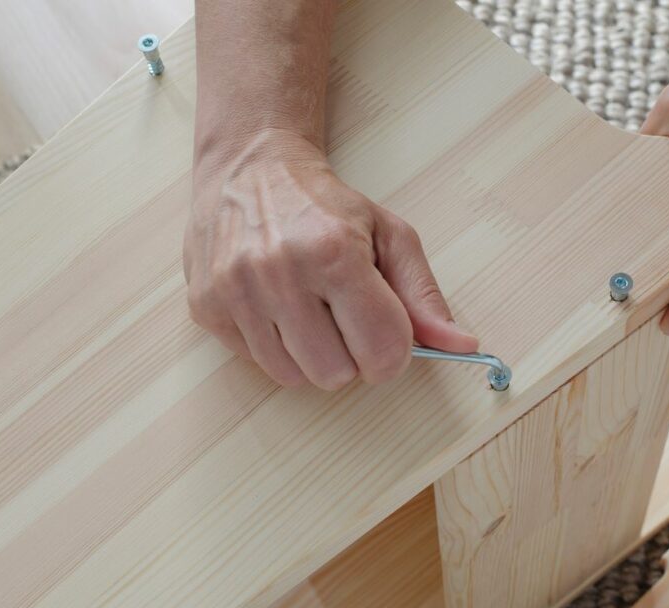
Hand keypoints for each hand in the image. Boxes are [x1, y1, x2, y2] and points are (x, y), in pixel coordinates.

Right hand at [184, 129, 477, 388]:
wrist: (249, 168)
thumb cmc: (325, 206)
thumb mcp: (389, 235)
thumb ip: (424, 295)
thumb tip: (462, 345)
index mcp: (334, 253)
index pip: (382, 351)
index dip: (392, 353)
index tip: (387, 335)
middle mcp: (279, 273)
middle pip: (337, 375)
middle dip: (350, 356)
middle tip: (344, 318)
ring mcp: (236, 292)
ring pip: (294, 377)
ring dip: (311, 356)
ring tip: (309, 312)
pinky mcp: (206, 306)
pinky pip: (256, 363)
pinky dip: (274, 347)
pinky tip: (276, 308)